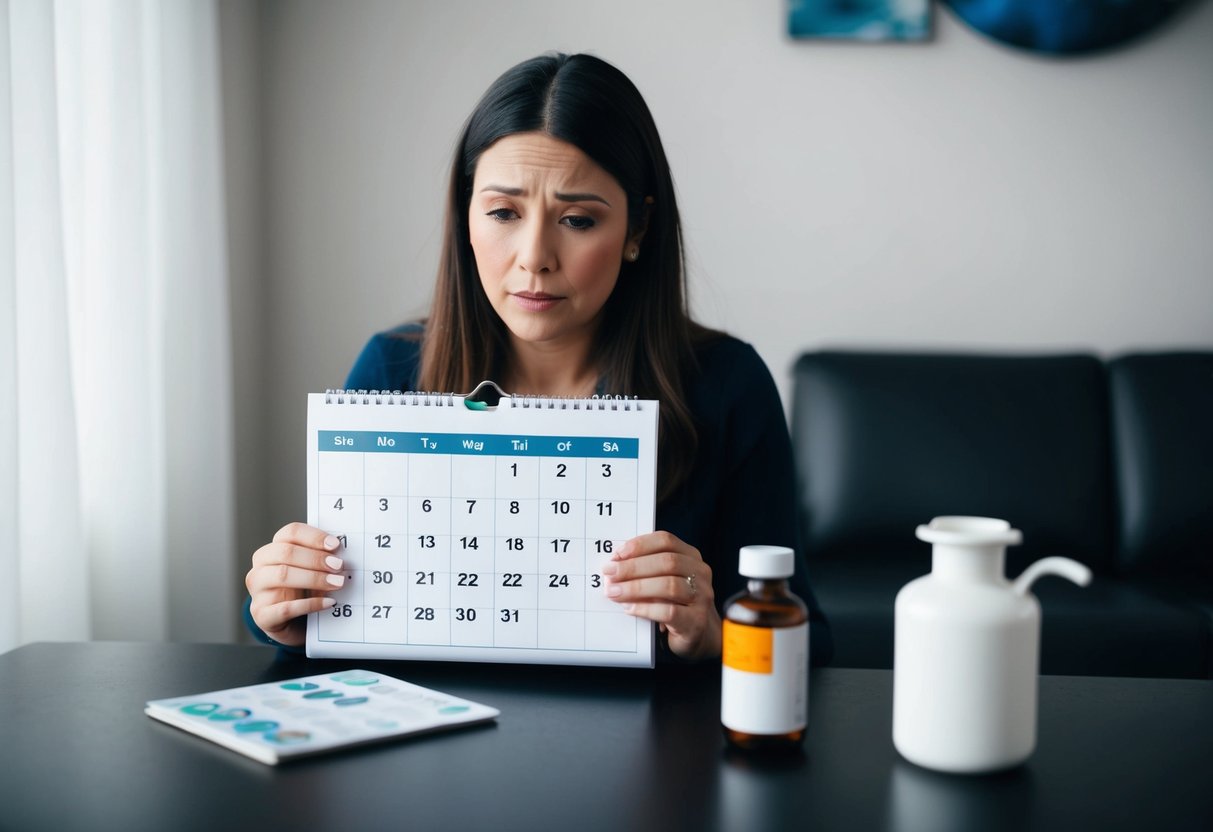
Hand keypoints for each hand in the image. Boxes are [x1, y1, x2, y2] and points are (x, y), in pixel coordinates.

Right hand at [245, 522, 345, 646]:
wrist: (292, 625)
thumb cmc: (303, 592)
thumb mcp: (311, 572)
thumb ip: (322, 559)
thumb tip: (342, 553)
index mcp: (272, 550)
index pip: (290, 533)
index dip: (314, 537)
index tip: (335, 545)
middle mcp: (260, 568)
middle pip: (285, 552)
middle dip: (315, 558)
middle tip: (339, 566)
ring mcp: (258, 592)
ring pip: (282, 575)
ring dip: (313, 578)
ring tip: (337, 583)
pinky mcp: (262, 615)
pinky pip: (286, 608)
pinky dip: (311, 604)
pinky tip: (329, 602)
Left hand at [602, 531, 720, 661]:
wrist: (699, 634)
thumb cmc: (676, 603)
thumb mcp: (664, 580)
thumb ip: (646, 570)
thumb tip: (614, 567)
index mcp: (690, 556)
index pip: (665, 540)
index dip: (639, 545)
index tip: (617, 555)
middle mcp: (700, 573)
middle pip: (667, 562)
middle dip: (633, 567)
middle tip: (610, 573)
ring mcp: (702, 597)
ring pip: (668, 586)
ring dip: (636, 588)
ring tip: (615, 592)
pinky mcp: (696, 621)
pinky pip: (669, 612)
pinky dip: (645, 609)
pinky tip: (629, 609)